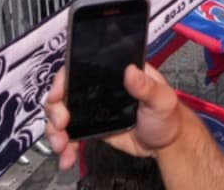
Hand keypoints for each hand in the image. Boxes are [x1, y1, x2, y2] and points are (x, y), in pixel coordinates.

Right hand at [45, 64, 183, 169]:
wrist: (167, 143)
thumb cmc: (168, 115)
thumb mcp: (162, 98)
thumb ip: (147, 86)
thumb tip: (131, 70)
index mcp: (117, 74)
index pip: (82, 68)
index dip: (64, 79)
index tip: (58, 94)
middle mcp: (101, 88)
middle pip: (66, 92)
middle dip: (56, 109)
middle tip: (61, 124)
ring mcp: (94, 108)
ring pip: (63, 114)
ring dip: (55, 130)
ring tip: (61, 145)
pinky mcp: (92, 127)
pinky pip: (70, 134)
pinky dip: (64, 146)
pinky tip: (66, 156)